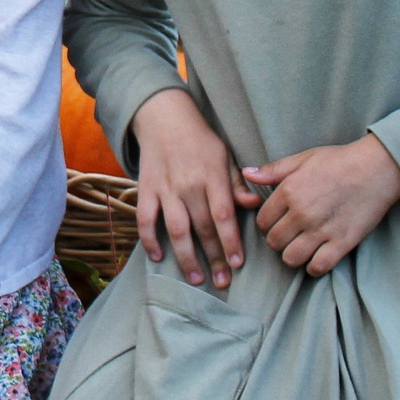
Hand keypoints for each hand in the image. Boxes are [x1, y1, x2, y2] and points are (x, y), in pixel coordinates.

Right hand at [128, 88, 257, 288]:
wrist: (164, 118)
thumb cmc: (201, 140)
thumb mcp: (225, 155)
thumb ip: (237, 182)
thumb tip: (253, 204)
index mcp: (212, 175)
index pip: (223, 214)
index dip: (231, 241)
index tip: (238, 263)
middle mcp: (188, 184)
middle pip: (203, 228)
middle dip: (214, 258)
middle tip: (222, 282)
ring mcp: (165, 188)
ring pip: (176, 230)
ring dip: (186, 257)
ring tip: (195, 279)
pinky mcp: (146, 189)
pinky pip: (145, 220)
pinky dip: (150, 240)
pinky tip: (159, 257)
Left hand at [245, 134, 399, 276]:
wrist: (377, 168)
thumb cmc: (340, 160)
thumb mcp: (303, 158)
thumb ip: (273, 170)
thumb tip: (247, 173)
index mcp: (289, 191)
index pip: (262, 221)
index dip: (266, 224)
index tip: (276, 222)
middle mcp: (302, 213)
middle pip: (274, 242)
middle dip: (278, 241)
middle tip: (288, 235)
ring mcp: (322, 230)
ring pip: (291, 258)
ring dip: (293, 255)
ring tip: (301, 247)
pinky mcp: (342, 243)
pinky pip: (318, 267)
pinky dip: (314, 267)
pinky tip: (317, 257)